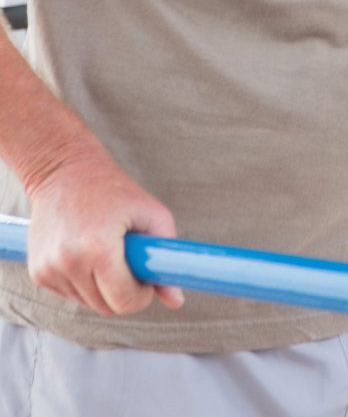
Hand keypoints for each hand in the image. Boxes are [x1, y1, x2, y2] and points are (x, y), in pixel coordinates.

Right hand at [25, 141, 183, 315]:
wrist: (64, 172)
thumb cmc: (114, 190)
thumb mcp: (152, 214)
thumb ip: (166, 257)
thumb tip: (176, 300)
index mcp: (98, 248)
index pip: (124, 301)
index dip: (143, 295)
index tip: (147, 278)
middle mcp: (67, 262)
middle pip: (106, 307)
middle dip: (126, 293)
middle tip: (132, 265)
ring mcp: (48, 269)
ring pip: (89, 303)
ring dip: (104, 289)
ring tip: (110, 253)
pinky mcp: (38, 273)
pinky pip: (71, 294)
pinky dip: (85, 283)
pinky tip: (89, 255)